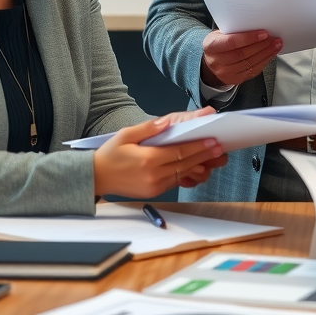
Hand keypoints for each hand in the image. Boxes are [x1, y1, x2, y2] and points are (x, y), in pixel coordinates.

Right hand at [93, 111, 225, 197]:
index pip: (180, 152)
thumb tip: (166, 122)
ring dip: (198, 165)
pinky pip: (174, 181)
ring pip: (182, 174)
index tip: (212, 141)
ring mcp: (154, 186)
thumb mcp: (125, 135)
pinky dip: (186, 173)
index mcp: (147, 159)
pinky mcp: (154, 192)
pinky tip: (195, 165)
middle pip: (185, 164)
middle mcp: (153, 175)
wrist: (96, 177)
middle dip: (204, 156)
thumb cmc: (109, 154)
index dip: (198, 147)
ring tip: (212, 157)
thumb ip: (148, 128)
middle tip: (219, 148)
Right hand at [201, 29, 281, 86]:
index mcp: (211, 46)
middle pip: (243, 54)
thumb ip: (234, 30)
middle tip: (274, 38)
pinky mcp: (235, 79)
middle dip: (262, 45)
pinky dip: (264, 61)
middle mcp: (216, 61)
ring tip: (276, 45)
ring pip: (250, 63)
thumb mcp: (220, 33)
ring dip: (266, 53)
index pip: (231, 42)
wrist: (211, 61)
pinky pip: (253, 71)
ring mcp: (225, 73)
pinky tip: (271, 54)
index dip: (249, 38)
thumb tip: (257, 24)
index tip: (264, 33)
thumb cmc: (219, 43)